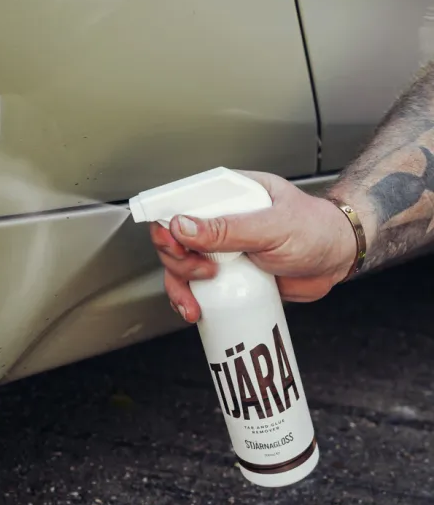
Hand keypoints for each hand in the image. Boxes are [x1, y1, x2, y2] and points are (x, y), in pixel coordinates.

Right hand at [150, 170, 358, 322]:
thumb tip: (183, 225)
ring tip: (196, 301)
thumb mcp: (273, 227)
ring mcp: (219, 249)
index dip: (168, 223)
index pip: (181, 201)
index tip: (174, 243)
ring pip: (179, 265)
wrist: (337, 259)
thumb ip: (228, 228)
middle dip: (177, 260)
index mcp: (228, 195)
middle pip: (173, 237)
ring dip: (179, 285)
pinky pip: (195, 286)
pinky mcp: (225, 275)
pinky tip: (195, 309)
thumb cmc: (315, 230)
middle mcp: (218, 220)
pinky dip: (189, 300)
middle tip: (202, 273)